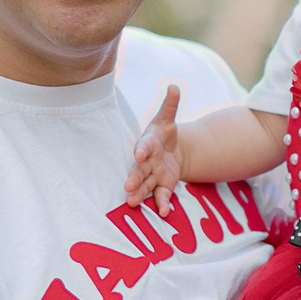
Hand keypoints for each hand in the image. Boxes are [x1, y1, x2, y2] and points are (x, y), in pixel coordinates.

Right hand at [124, 84, 181, 210]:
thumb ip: (171, 104)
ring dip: (139, 195)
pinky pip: (161, 196)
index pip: (143, 147)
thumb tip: (174, 86)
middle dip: (133, 178)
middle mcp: (147, 162)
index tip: (139, 154)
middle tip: (127, 187)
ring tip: (131, 203)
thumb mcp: (168, 118)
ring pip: (145, 187)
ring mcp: (153, 176)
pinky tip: (165, 213)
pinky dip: (163, 204)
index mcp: (148, 144)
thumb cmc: (165, 133)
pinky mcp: (163, 186)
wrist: (171, 150)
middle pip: (139, 171)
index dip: (141, 150)